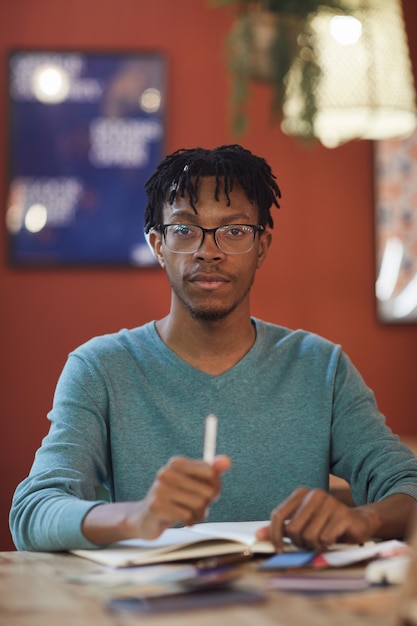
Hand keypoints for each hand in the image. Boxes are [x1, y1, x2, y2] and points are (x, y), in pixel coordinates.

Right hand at [128, 455, 231, 539]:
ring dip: (198, 514)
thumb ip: (211, 471)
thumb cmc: (174, 499)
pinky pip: (187, 515)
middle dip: (207, 502)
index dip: (215, 485)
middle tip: (198, 506)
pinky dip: (189, 521)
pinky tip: (182, 519)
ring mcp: (160, 489)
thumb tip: (226, 461)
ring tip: (189, 513)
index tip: (210, 491)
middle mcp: (166, 472)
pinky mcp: (157, 506)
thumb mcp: (193, 482)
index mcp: (177, 463)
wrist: (146, 518)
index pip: (210, 471)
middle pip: (207, 490)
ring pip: (198, 504)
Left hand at [255, 487, 379, 551]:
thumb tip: (258, 535)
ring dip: (314, 545)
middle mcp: (314, 494)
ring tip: (321, 540)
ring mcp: (330, 503)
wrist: (357, 522)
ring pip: (309, 536)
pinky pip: (325, 539)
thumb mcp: (301, 525)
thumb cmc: (325, 524)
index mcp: (301, 493)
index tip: (278, 549)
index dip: (275, 535)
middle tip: (308, 543)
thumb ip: (281, 529)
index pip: (278, 515)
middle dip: (299, 542)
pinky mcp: (343, 515)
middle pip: (293, 529)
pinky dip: (327, 545)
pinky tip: (333, 539)